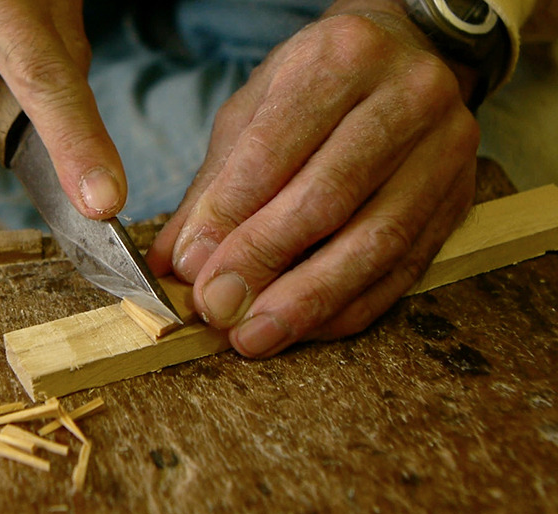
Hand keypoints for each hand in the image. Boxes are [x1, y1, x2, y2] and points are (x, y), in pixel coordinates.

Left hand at [146, 1, 478, 356]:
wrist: (407, 57)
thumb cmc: (317, 86)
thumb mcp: (255, 112)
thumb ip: (215, 186)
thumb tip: (176, 261)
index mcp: (343, 57)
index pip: (275, 148)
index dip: (229, 216)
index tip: (191, 266)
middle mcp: (407, 97)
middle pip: (328, 197)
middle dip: (265, 261)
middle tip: (218, 308)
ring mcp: (444, 151)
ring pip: (375, 242)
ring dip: (308, 300)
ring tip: (255, 335)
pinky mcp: (458, 201)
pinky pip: (404, 269)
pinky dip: (348, 307)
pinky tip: (305, 329)